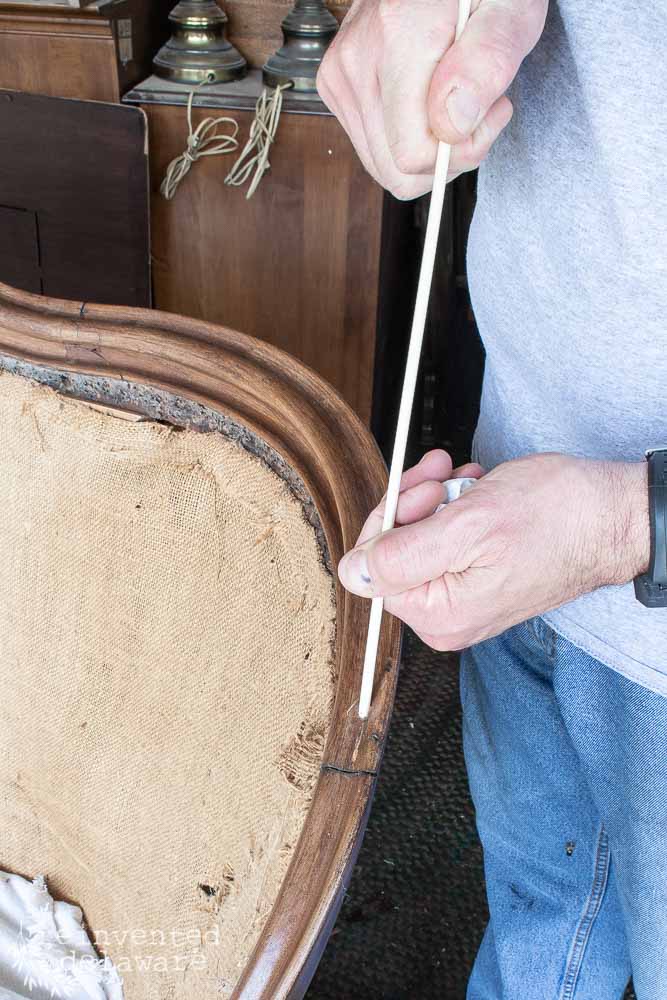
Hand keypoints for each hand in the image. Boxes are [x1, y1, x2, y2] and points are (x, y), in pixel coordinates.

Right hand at [317, 0, 547, 198]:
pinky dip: (406, 138)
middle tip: (477, 111)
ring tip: (454, 102)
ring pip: (383, 166)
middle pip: (394, 169)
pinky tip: (428, 103)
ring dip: (427, 150)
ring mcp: (340, 76)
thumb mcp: (510, 13)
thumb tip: (451, 125)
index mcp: (397, 37)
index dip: (461, 150)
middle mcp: (357, 59)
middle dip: (445, 156)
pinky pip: (374, 149)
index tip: (489, 113)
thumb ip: (487, 64)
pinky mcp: (336, 87)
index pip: (412, 153)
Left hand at [338, 451, 649, 650]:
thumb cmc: (556, 516)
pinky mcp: (476, 580)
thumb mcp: (469, 526)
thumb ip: (403, 555)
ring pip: (417, 538)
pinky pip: (444, 541)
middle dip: (415, 502)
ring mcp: (462, 600)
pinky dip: (456, 508)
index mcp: (439, 615)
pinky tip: (478, 492)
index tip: (423, 489)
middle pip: (392, 552)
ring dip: (437, 499)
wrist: (612, 515)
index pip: (371, 567)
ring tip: (470, 483)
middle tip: (445, 475)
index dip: (390, 518)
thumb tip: (351, 573)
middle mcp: (446, 618)